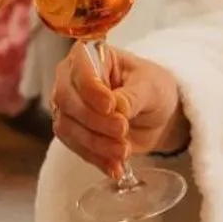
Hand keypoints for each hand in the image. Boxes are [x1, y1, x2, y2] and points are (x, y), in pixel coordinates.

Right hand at [49, 43, 187, 178]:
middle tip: (123, 130)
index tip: (112, 107)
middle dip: (95, 121)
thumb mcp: (151, 86)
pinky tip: (115, 167)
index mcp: (89, 55)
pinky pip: (75, 147)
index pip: (79, 71)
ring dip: (95, 144)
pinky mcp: (73, 131)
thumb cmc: (153, 88)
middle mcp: (71, 78)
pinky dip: (95, 158)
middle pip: (66, 100)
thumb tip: (117, 108)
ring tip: (124, 151)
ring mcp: (69, 106)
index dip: (92, 90)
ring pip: (67, 126)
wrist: (156, 114)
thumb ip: (133, 95)